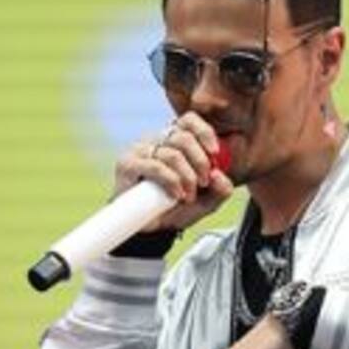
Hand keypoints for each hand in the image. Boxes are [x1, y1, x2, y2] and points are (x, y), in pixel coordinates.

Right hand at [113, 112, 234, 232]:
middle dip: (200, 162)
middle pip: (184, 138)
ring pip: (172, 154)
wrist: (149, 228)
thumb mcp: (205, 201)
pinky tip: (175, 195)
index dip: (204, 132)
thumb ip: (220, 190)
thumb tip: (219, 175)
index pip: (189, 120)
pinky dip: (171, 181)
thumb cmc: (175, 208)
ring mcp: (140, 150)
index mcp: (174, 140)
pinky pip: (155, 166)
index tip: (214, 153)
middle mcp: (156, 140)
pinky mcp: (127, 164)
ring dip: (187, 177)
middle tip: (204, 183)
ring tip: (188, 196)